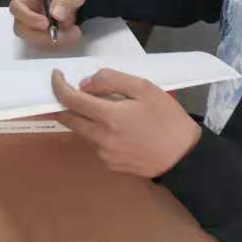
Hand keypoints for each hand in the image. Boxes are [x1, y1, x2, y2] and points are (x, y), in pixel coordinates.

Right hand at [9, 0, 86, 46]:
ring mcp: (31, 23)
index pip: (17, 7)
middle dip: (41, 35)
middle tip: (63, 34)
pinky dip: (58, 42)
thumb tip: (56, 15)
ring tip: (73, 32)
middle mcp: (25, 10)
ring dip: (52, 40)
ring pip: (32, 38)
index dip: (28, 18)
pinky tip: (71, 35)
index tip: (46, 24)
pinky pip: (43, 43)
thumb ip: (64, 0)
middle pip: (21, 27)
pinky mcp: (39, 33)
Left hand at [51, 68, 201, 177]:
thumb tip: (84, 85)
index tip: (56, 75)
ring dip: (82, 118)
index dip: (58, 86)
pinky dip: (96, 132)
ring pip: (82, 132)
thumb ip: (110, 81)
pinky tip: (115, 127)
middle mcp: (101, 138)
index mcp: (108, 117)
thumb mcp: (144, 88)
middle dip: (60, 104)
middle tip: (64, 91)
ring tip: (99, 107)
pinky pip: (96, 144)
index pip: (70, 100)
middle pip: (68, 119)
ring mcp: (105, 155)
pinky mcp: (112, 165)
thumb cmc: (167, 119)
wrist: (186, 158)